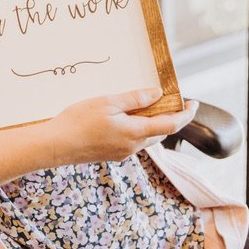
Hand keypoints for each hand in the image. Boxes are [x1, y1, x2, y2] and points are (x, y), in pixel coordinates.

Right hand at [45, 88, 198, 165]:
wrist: (55, 145)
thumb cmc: (78, 121)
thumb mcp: (107, 102)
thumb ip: (134, 99)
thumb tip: (157, 94)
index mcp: (135, 133)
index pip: (171, 125)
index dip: (185, 114)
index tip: (192, 103)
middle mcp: (133, 146)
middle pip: (160, 132)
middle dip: (167, 117)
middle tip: (165, 99)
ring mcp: (122, 152)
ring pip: (146, 137)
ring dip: (151, 123)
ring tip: (143, 106)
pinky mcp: (112, 154)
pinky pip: (132, 141)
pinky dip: (136, 129)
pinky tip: (122, 118)